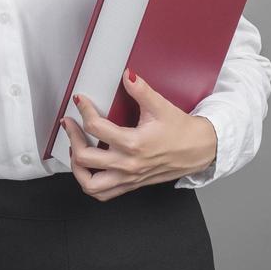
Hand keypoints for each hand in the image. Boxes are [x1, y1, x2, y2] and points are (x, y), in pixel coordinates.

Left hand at [59, 67, 217, 201]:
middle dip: (73, 137)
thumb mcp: (161, 106)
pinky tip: (88, 169)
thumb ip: (141, 90)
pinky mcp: (131, 184)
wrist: (198, 150)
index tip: (81, 101)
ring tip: (75, 149)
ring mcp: (129, 177)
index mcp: (134, 144)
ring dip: (76, 168)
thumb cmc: (182, 132)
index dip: (84, 110)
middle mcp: (128, 164)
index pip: (96, 127)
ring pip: (90, 184)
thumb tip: (127, 76)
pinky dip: (90, 184)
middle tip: (71, 124)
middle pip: (85, 157)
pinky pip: (103, 194)